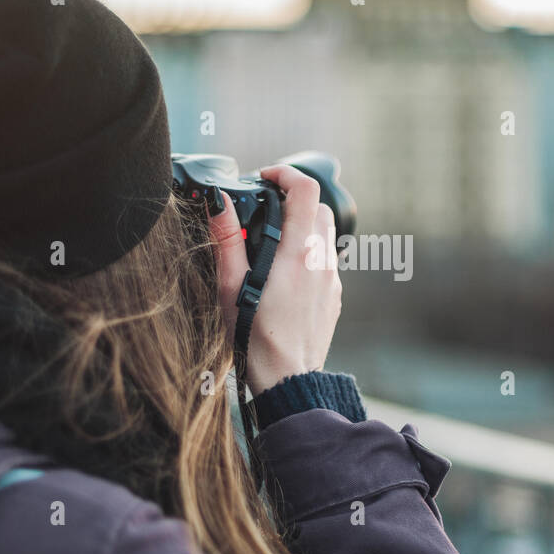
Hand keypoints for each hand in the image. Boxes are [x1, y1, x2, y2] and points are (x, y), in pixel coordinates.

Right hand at [208, 164, 341, 395]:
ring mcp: (332, 280)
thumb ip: (226, 238)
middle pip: (319, 208)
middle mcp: (321, 261)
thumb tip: (218, 200)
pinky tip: (284, 275)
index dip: (286, 172)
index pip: (306, 190)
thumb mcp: (230, 285)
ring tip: (272, 244)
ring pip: (326, 235)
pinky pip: (326, 262)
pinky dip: (308, 254)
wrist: (288, 381)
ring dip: (303, 227)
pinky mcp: (334, 297)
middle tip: (266, 209)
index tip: (266, 176)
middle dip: (294, 200)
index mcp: (297, 252)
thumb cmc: (256, 338)